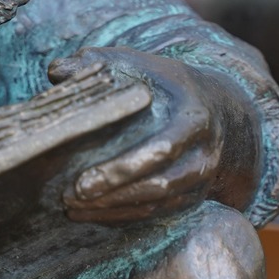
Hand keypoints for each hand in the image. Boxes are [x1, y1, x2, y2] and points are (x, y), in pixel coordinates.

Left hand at [48, 47, 259, 223]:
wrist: (219, 107)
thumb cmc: (166, 83)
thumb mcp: (139, 63)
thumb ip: (99, 61)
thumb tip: (58, 73)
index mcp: (194, 118)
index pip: (163, 149)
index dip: (123, 168)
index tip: (83, 180)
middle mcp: (205, 153)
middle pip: (161, 185)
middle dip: (113, 195)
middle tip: (70, 197)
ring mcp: (201, 179)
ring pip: (158, 205)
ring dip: (113, 210)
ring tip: (72, 208)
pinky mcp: (192, 197)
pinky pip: (158, 214)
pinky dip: (123, 217)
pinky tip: (89, 214)